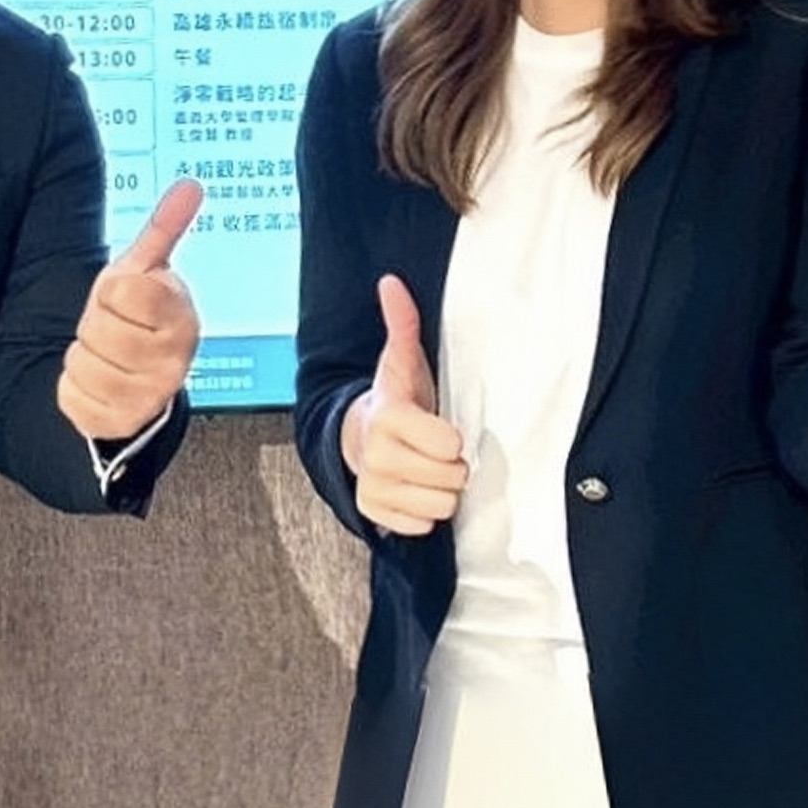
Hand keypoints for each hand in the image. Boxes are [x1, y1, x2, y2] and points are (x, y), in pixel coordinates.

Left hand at [58, 178, 203, 439]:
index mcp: (180, 320)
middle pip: (97, 330)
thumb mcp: (146, 270)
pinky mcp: (118, 423)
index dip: (114, 291)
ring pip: (82, 363)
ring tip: (107, 354)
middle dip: (97, 324)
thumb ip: (164, 229)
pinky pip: (70, 395)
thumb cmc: (141, 315)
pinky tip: (98, 381)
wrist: (142, 376)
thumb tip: (189, 186)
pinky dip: (74, 386)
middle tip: (115, 327)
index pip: (120, 292)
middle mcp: (172, 364)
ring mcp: (147, 398)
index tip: (128, 298)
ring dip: (84, 355)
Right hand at [339, 275, 467, 536]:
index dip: (451, 437)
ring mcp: (373, 487)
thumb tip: (392, 282)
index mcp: (388, 418)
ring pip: (439, 506)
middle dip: (449, 466)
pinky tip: (413, 488)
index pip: (448, 444)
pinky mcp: (373, 512)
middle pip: (449, 479)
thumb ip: (402, 324)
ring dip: (440, 490)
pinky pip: (421, 526)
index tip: (440, 426)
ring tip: (427, 468)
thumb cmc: (392, 399)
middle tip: (435, 450)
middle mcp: (376, 457)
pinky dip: (423, 512)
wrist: (355, 437)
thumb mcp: (400, 363)